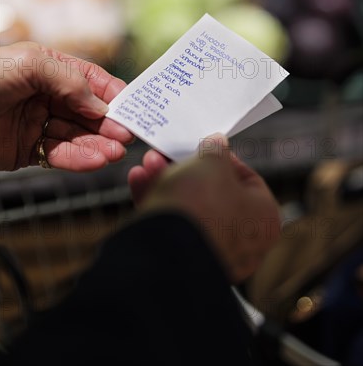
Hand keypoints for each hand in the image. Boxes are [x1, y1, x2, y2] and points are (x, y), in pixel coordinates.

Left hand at [0, 41, 132, 170]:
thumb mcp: (30, 63)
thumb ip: (70, 80)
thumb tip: (101, 105)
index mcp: (49, 69)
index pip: (90, 80)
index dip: (113, 93)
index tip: (133, 108)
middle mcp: (47, 96)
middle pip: (87, 111)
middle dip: (108, 124)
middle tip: (126, 136)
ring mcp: (38, 124)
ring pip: (76, 136)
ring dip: (97, 145)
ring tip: (114, 152)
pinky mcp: (27, 151)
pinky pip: (58, 155)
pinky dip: (77, 159)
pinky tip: (94, 160)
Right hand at [129, 135, 279, 282]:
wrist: (167, 252)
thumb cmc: (201, 206)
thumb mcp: (211, 161)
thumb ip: (216, 149)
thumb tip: (217, 144)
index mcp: (265, 218)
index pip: (247, 180)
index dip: (224, 158)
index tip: (206, 147)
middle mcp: (245, 241)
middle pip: (213, 192)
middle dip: (185, 169)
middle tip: (171, 155)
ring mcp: (214, 253)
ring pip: (190, 208)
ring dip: (166, 181)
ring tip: (149, 165)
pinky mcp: (185, 261)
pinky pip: (174, 226)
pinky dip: (159, 203)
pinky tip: (141, 183)